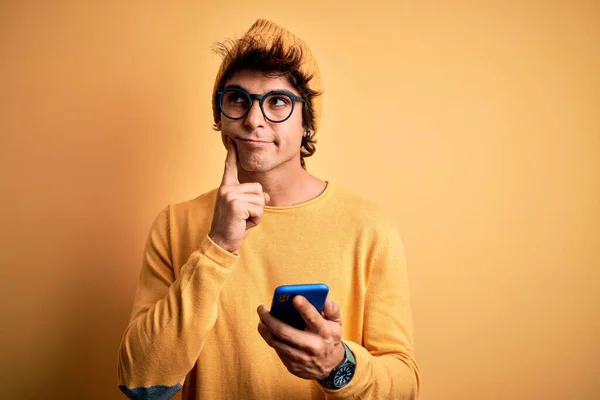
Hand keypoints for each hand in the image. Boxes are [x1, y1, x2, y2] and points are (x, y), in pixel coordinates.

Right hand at [209, 136, 269, 252]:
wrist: (221, 242)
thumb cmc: (233, 226)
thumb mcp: (246, 210)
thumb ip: (254, 199)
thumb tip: (265, 195)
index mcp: (226, 187)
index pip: (230, 167)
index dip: (232, 153)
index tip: (231, 139)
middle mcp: (226, 188)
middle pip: (258, 189)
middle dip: (257, 206)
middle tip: (243, 217)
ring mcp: (230, 195)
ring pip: (260, 199)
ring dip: (257, 214)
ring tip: (243, 220)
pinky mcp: (236, 204)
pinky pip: (258, 209)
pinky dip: (256, 219)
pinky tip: (243, 223)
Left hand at [257, 296, 344, 380]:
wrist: (331, 367)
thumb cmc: (331, 339)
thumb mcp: (337, 322)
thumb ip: (331, 308)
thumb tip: (321, 297)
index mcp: (324, 332)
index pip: (313, 318)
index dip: (304, 307)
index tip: (295, 297)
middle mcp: (312, 346)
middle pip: (284, 331)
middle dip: (269, 318)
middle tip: (261, 308)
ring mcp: (301, 358)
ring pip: (275, 342)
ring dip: (265, 329)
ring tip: (261, 319)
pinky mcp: (292, 366)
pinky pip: (277, 350)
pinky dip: (271, 338)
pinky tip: (268, 330)